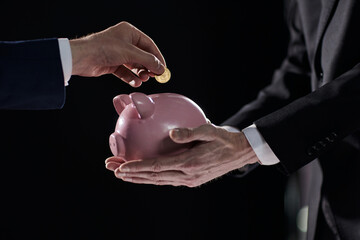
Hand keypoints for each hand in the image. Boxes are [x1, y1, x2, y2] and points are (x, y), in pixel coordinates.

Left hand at [70, 21, 164, 86]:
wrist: (82, 58)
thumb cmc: (103, 48)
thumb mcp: (130, 53)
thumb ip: (148, 60)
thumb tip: (161, 68)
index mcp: (129, 32)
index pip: (149, 45)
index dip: (157, 57)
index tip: (163, 68)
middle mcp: (124, 41)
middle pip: (143, 56)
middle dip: (148, 67)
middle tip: (154, 76)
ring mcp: (118, 53)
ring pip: (135, 65)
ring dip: (140, 73)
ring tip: (144, 79)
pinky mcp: (113, 64)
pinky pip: (126, 72)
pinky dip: (131, 78)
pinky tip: (136, 82)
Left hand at [105, 124, 259, 186]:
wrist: (241, 153)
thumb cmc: (226, 139)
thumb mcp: (211, 130)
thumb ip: (191, 132)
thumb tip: (172, 133)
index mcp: (190, 163)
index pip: (157, 167)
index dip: (138, 168)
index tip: (121, 168)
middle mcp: (187, 176)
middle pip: (153, 177)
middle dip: (131, 174)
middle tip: (112, 169)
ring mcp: (189, 180)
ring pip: (158, 180)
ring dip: (139, 177)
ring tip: (122, 173)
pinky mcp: (191, 180)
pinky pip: (167, 179)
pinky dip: (152, 177)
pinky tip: (143, 173)